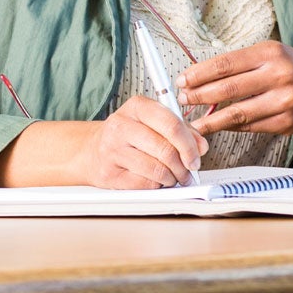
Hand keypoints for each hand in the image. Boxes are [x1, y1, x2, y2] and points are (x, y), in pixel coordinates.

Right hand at [71, 95, 205, 189]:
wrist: (92, 150)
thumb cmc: (128, 135)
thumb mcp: (153, 122)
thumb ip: (181, 130)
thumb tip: (200, 146)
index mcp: (137, 106)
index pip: (171, 124)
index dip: (189, 144)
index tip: (197, 156)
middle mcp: (121, 125)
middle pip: (166, 149)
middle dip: (184, 165)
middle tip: (188, 171)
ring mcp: (113, 150)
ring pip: (157, 170)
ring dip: (172, 178)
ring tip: (173, 176)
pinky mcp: (109, 174)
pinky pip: (145, 184)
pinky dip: (157, 186)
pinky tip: (156, 180)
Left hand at [178, 41, 292, 135]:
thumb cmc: (290, 68)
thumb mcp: (268, 54)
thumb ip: (238, 65)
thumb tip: (200, 78)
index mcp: (271, 53)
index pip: (226, 64)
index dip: (200, 73)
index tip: (183, 80)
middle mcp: (279, 75)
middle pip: (229, 89)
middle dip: (200, 95)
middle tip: (183, 99)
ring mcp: (284, 101)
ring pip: (238, 114)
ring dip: (211, 120)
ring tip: (193, 122)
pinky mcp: (286, 123)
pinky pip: (250, 127)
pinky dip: (230, 128)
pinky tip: (218, 126)